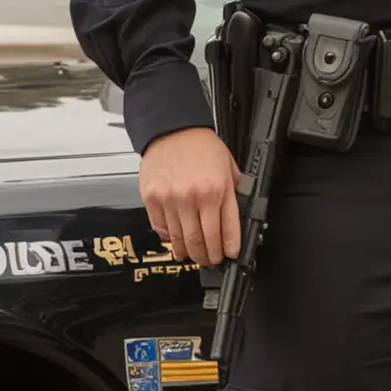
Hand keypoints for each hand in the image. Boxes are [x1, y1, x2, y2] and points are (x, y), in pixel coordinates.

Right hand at [139, 127, 241, 267]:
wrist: (172, 130)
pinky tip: (176, 243)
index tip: (230, 255)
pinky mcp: (153, 200)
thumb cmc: (202, 146)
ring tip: (195, 256)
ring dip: (189, 253)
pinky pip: (161, 229)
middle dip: (209, 256)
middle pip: (203, 240)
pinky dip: (170, 240)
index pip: (227, 228)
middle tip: (211, 260)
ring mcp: (172, 200)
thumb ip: (234, 190)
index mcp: (218, 189)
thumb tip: (238, 214)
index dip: (230, 246)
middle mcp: (195, 197)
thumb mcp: (229, 166)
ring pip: (181, 239)